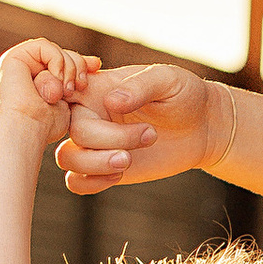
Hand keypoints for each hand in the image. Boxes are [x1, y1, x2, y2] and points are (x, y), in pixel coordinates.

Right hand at [0, 39, 93, 148]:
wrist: (27, 131)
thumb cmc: (46, 126)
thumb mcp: (69, 101)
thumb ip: (76, 81)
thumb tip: (95, 61)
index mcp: (36, 79)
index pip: (64, 61)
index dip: (81, 62)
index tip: (96, 66)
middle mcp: (25, 69)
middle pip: (61, 54)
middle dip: (77, 65)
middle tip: (80, 87)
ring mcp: (18, 62)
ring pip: (55, 50)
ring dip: (68, 68)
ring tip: (66, 92)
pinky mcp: (13, 57)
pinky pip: (43, 45)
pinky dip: (57, 61)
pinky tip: (57, 80)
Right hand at [59, 62, 228, 194]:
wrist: (202, 126)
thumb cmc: (184, 95)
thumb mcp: (168, 80)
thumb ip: (141, 85)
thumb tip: (111, 102)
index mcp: (95, 88)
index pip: (60, 90)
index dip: (63, 100)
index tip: (103, 107)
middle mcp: (89, 115)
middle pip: (72, 131)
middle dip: (109, 139)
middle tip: (150, 135)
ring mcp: (94, 144)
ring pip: (67, 158)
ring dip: (96, 164)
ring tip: (130, 159)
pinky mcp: (104, 169)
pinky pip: (76, 182)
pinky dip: (91, 183)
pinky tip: (120, 175)